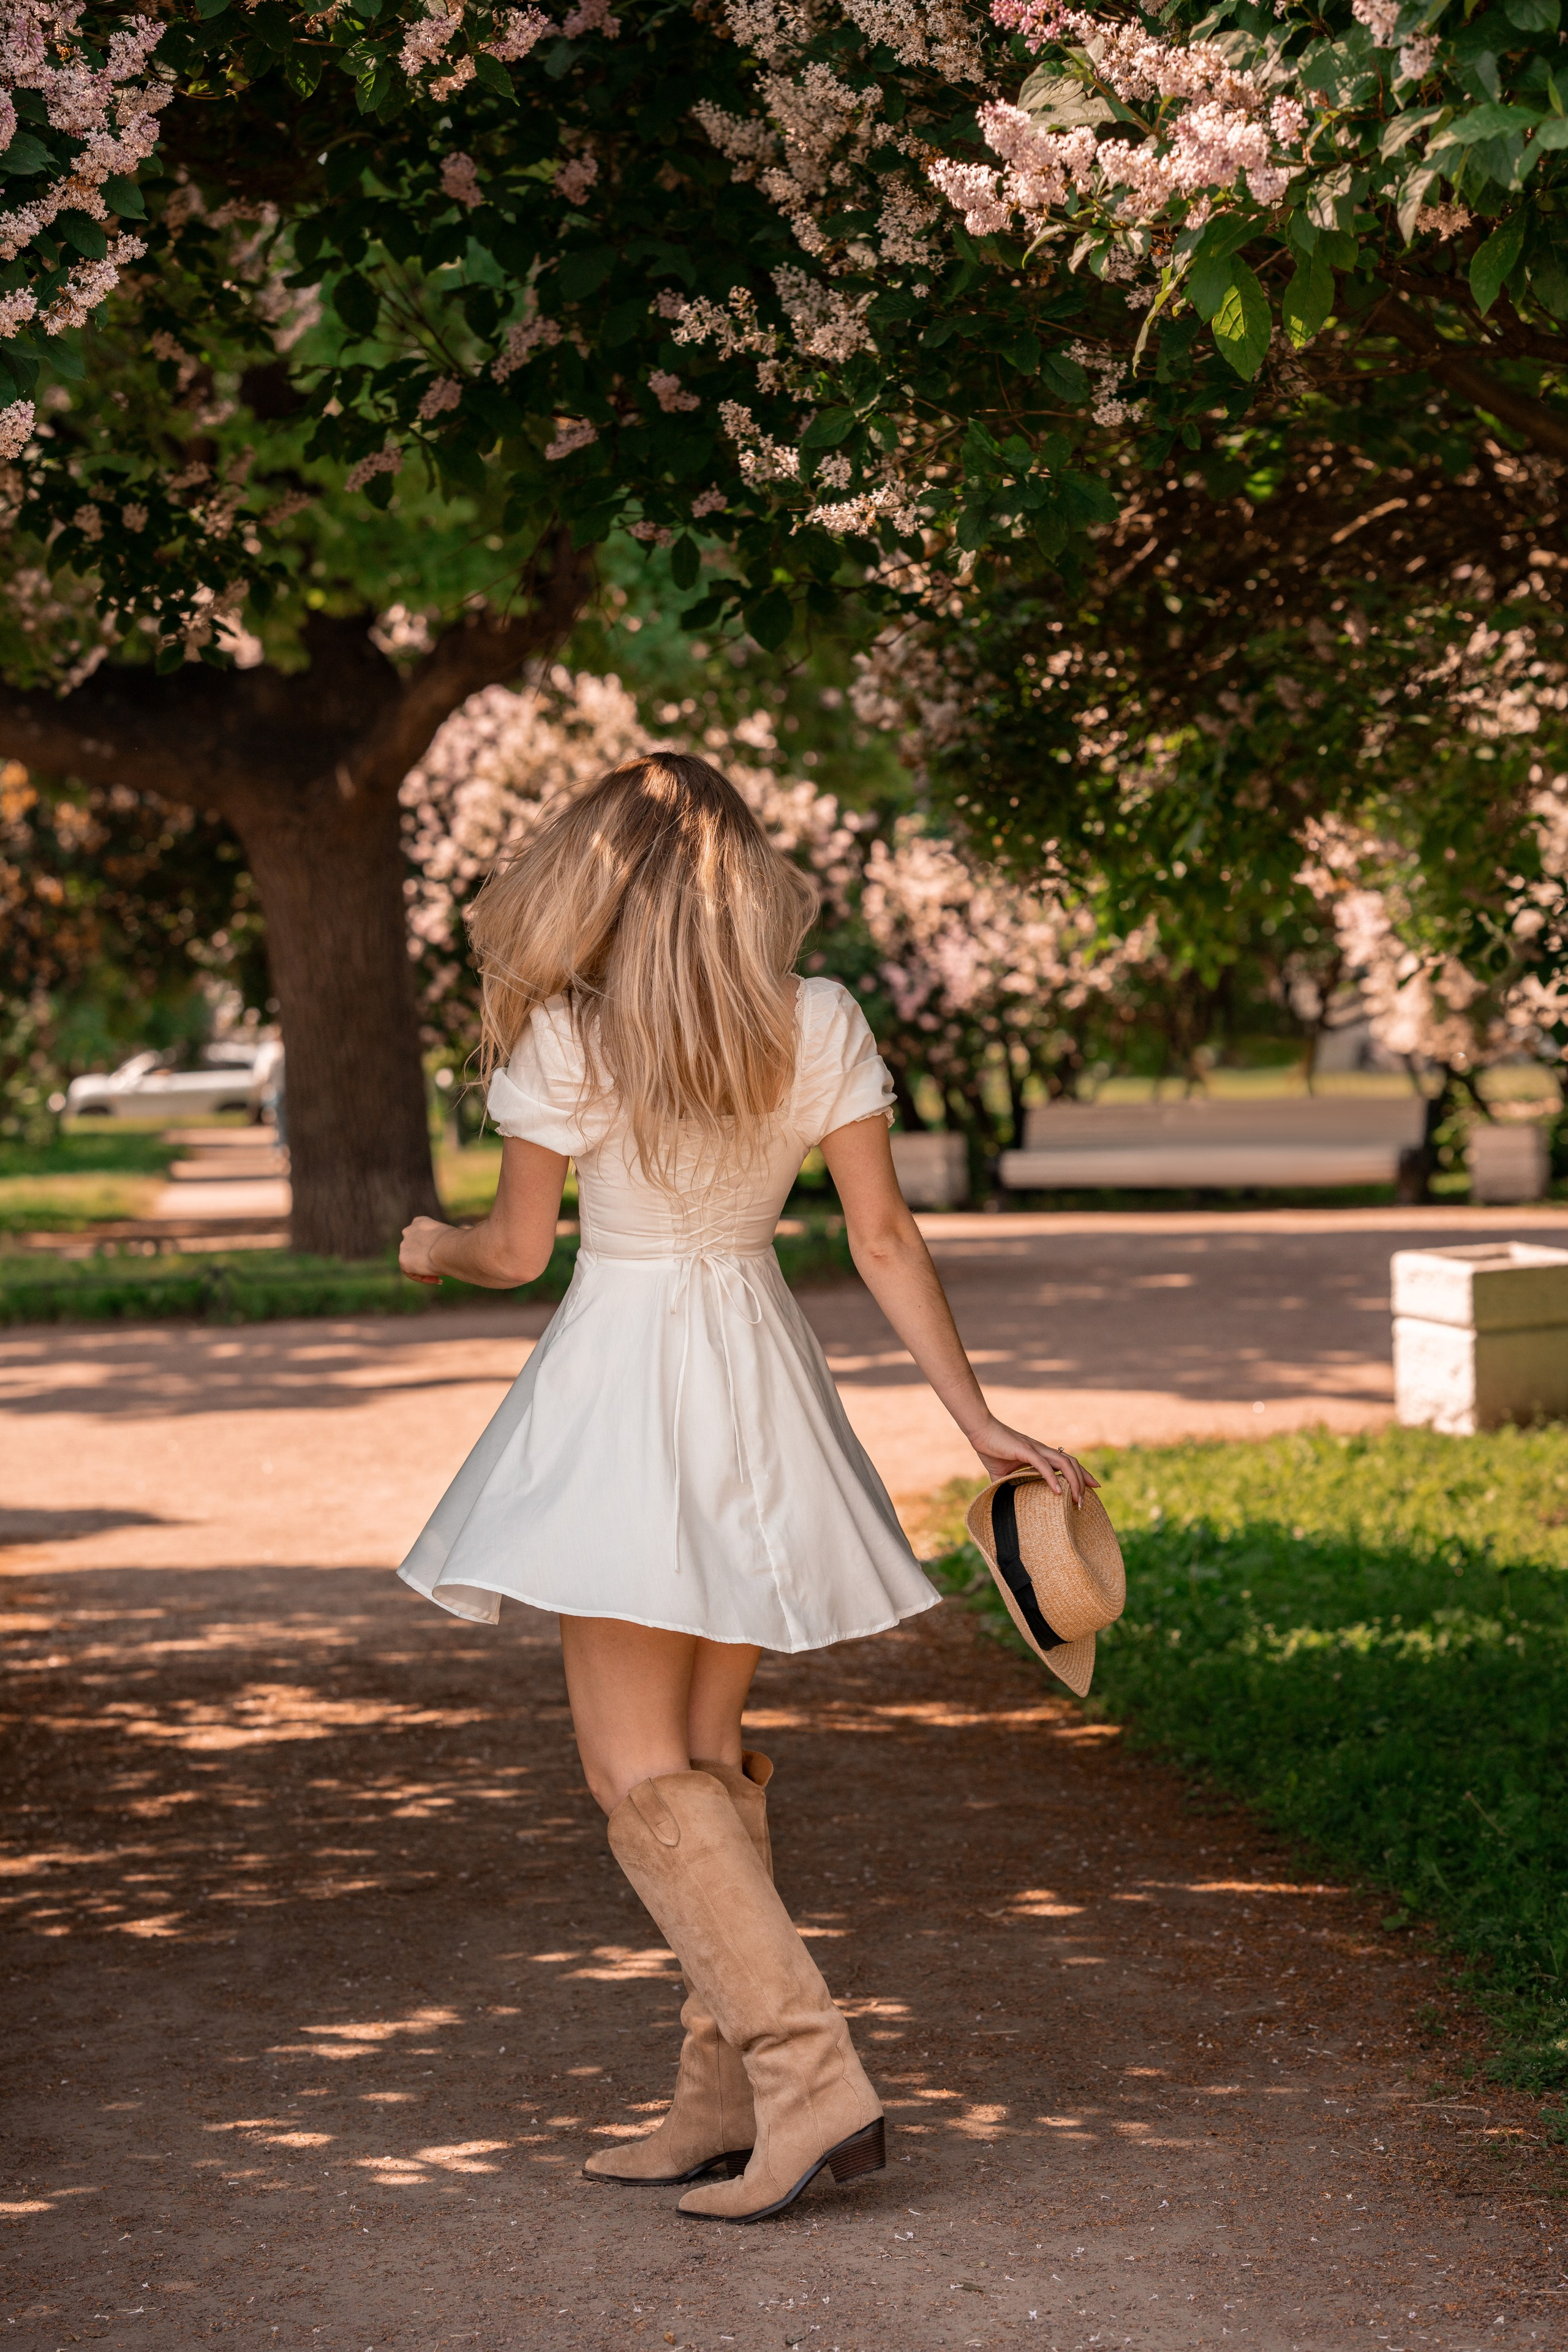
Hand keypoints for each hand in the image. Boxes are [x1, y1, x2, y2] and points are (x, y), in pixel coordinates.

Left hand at [399, 1215, 452, 1284]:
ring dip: (424, 1269)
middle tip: (440, 1266)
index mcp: (420, 1222)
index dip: (431, 1247)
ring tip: (440, 1274)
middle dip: (425, 1258)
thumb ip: (444, 1242)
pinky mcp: (403, 1260)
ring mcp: (404, 1245)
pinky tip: (436, 1278)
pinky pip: (410, 1272)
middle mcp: (408, 1231)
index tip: (442, 1255)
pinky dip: (422, 1277)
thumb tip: (451, 1251)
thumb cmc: (457, 1242)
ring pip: (412, 1261)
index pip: (421, 1236)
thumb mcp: (450, 1236)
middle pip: (414, 1249)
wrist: (448, 1248)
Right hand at [966, 1418, 1099, 1507]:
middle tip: (1084, 1502)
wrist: (980, 1431)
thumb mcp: (1002, 1474)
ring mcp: (1035, 1449)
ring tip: (1076, 1499)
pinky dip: (1052, 1478)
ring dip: (1073, 1482)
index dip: (1082, 1475)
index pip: (1068, 1463)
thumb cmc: (991, 1450)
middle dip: (1082, 1482)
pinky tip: (1057, 1492)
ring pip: (1064, 1463)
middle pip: (1072, 1463)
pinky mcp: (1025, 1450)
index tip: (1093, 1488)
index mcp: (1040, 1455)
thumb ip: (1008, 1486)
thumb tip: (1005, 1505)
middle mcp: (1043, 1451)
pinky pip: (1043, 1465)